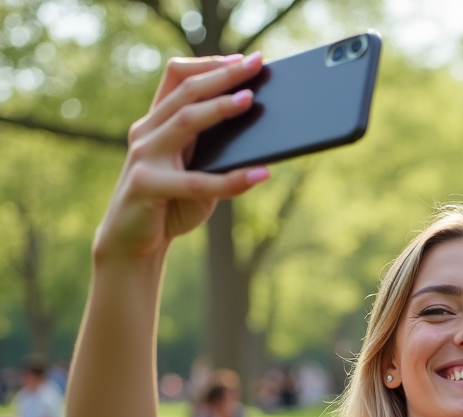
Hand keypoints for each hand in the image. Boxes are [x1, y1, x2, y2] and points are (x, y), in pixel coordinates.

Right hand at [93, 53, 270, 264]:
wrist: (133, 244)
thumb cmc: (170, 204)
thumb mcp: (196, 173)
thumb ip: (217, 154)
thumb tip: (263, 139)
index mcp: (157, 123)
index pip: (178, 77)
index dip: (209, 64)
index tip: (244, 60)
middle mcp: (147, 133)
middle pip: (185, 91)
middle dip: (223, 75)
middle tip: (255, 65)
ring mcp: (144, 156)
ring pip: (185, 121)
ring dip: (220, 108)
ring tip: (249, 100)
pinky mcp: (146, 186)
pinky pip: (196, 181)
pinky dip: (232, 179)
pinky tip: (260, 174)